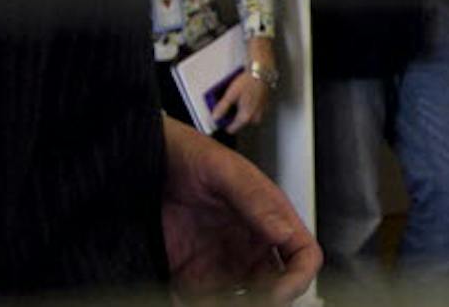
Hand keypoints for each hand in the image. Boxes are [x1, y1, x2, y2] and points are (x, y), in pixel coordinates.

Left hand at [160, 115, 319, 302]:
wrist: (146, 164)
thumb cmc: (190, 156)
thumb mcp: (226, 171)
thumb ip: (255, 199)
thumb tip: (284, 231)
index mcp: (269, 220)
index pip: (302, 254)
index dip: (299, 277)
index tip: (281, 292)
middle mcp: (250, 246)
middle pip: (277, 286)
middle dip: (270, 299)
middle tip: (250, 302)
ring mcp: (222, 265)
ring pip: (242, 300)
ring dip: (237, 305)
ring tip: (216, 300)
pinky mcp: (191, 278)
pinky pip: (203, 302)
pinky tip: (191, 301)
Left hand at [211, 71, 271, 132]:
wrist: (262, 72)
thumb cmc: (247, 82)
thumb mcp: (231, 94)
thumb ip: (222, 108)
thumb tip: (215, 118)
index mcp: (245, 117)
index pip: (231, 129)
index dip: (224, 123)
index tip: (221, 115)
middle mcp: (255, 118)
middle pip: (239, 124)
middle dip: (233, 117)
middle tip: (230, 104)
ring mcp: (261, 113)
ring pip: (247, 118)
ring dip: (241, 112)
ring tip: (237, 100)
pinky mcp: (265, 107)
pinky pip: (254, 112)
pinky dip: (249, 107)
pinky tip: (245, 98)